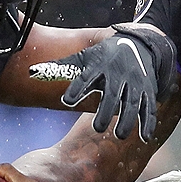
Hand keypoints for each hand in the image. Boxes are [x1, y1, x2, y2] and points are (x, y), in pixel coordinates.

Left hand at [29, 23, 176, 141]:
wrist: (139, 43)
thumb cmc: (104, 55)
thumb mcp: (83, 57)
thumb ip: (59, 67)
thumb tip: (31, 72)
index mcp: (100, 65)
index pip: (86, 77)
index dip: (77, 88)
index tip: (67, 101)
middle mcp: (118, 73)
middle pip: (112, 93)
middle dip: (106, 110)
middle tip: (97, 127)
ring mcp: (135, 82)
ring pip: (132, 102)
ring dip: (128, 119)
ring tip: (120, 135)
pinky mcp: (148, 90)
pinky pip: (149, 106)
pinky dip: (148, 121)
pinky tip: (144, 137)